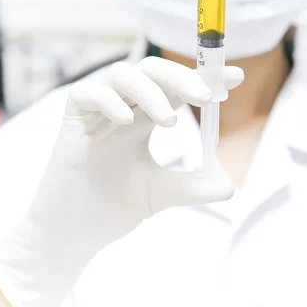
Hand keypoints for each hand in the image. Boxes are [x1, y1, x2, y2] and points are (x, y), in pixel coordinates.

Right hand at [0, 57, 243, 306]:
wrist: (75, 234)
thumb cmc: (111, 208)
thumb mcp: (162, 194)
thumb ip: (194, 186)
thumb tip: (230, 185)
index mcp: (144, 119)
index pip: (176, 87)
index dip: (204, 77)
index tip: (235, 77)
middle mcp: (123, 108)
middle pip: (151, 71)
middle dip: (181, 77)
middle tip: (206, 97)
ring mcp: (96, 111)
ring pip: (121, 74)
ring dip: (150, 90)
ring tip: (170, 121)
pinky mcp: (71, 120)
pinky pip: (87, 93)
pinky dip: (109, 100)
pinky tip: (127, 120)